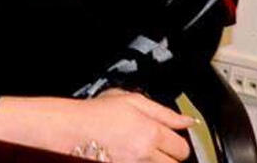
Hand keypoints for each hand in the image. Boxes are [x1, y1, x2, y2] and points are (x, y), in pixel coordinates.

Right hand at [0, 91, 194, 162]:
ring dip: (154, 161)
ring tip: (139, 151)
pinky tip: (129, 155)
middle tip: (152, 145)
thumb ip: (164, 112)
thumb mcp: (131, 100)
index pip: (182, 147)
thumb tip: (187, 121)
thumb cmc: (96, 112)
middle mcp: (145, 153)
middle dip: (167, 155)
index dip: (176, 142)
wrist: (69, 129)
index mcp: (151, 131)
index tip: (168, 139)